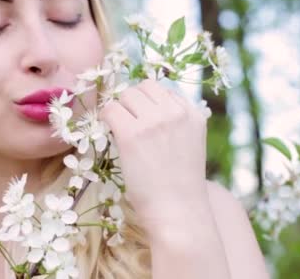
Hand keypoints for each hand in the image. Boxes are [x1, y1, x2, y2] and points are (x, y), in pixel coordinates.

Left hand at [99, 79, 210, 228]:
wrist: (178, 212)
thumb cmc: (179, 186)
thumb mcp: (188, 145)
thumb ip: (174, 123)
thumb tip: (143, 107)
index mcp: (194, 114)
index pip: (165, 90)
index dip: (149, 103)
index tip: (142, 119)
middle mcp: (176, 112)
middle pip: (143, 87)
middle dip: (132, 102)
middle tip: (127, 123)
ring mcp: (153, 121)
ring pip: (125, 95)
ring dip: (119, 110)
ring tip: (120, 131)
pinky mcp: (131, 133)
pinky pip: (110, 110)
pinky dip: (105, 118)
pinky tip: (109, 133)